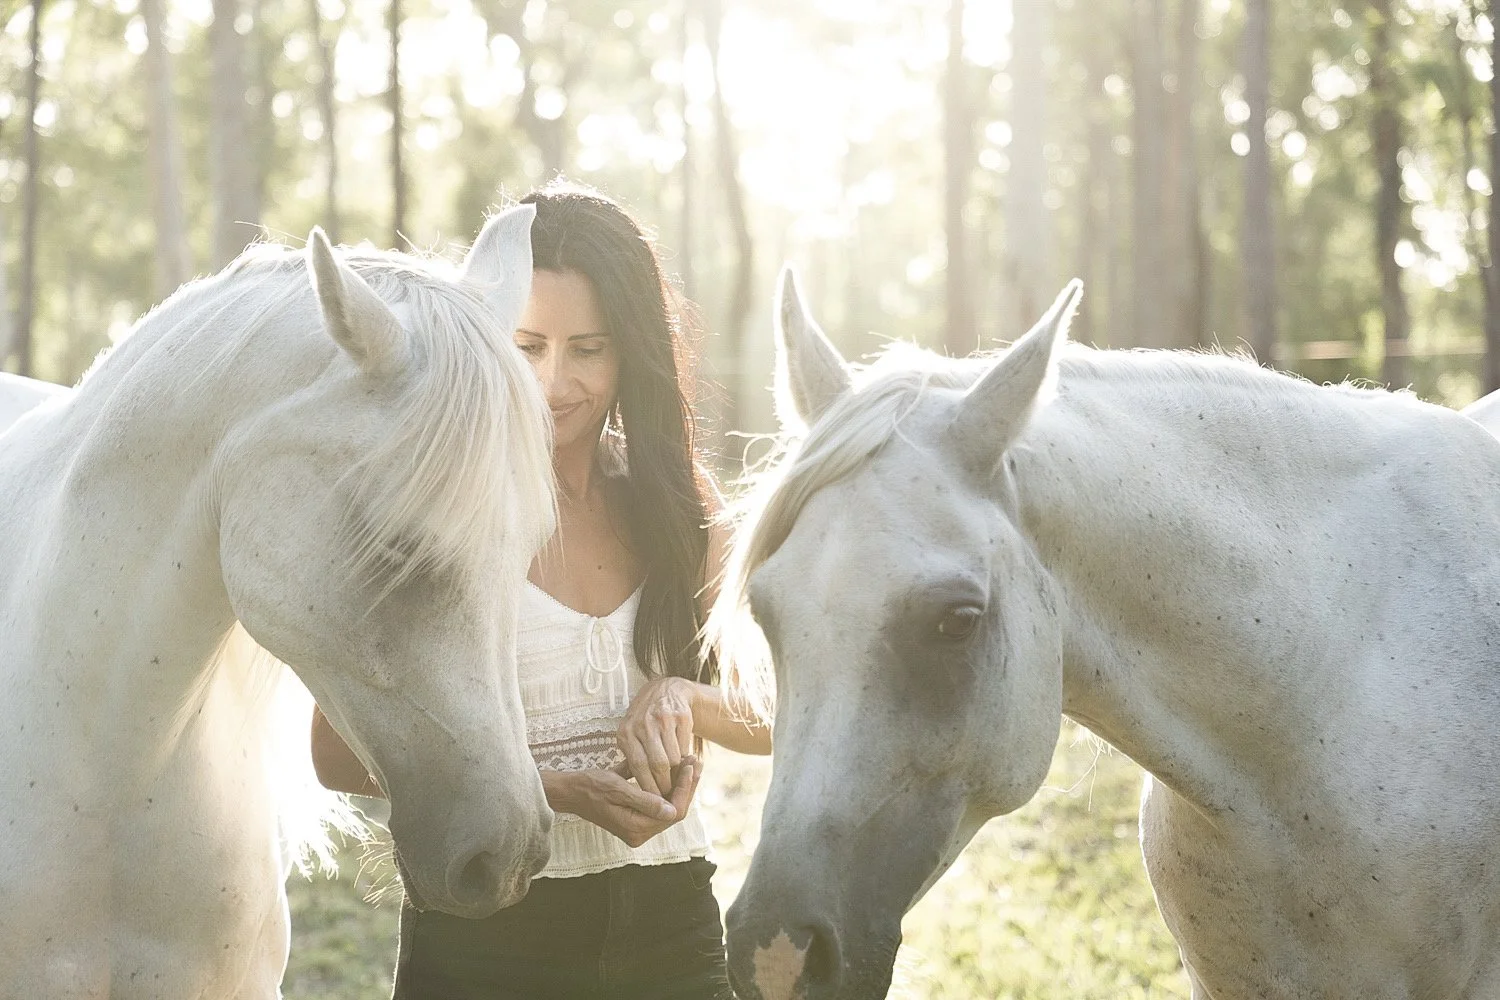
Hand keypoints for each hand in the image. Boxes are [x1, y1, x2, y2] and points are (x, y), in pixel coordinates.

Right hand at [543, 758, 699, 848]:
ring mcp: (637, 827)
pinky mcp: (635, 818)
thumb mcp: (618, 789)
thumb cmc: (590, 786)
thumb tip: (672, 810)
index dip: (685, 788)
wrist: (570, 790)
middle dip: (686, 786)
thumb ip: (645, 801)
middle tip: (696, 761)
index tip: (691, 765)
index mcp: (636, 829)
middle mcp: (639, 833)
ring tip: (690, 762)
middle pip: (674, 810)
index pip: (673, 812)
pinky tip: (676, 769)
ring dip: (679, 784)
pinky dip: (667, 787)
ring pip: (668, 806)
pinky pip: (658, 804)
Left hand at [618, 675, 699, 797]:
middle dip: (665, 783)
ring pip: (674, 758)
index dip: (649, 786)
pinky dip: (685, 757)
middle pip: (658, 764)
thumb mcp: (631, 734)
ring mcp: (663, 718)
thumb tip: (640, 793)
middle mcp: (644, 724)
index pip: (638, 767)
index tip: (654, 800)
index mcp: (626, 733)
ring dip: (676, 771)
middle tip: (669, 794)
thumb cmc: (645, 721)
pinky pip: (685, 746)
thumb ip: (633, 757)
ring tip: (676, 778)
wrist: (666, 692)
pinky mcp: (681, 716)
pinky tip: (682, 759)